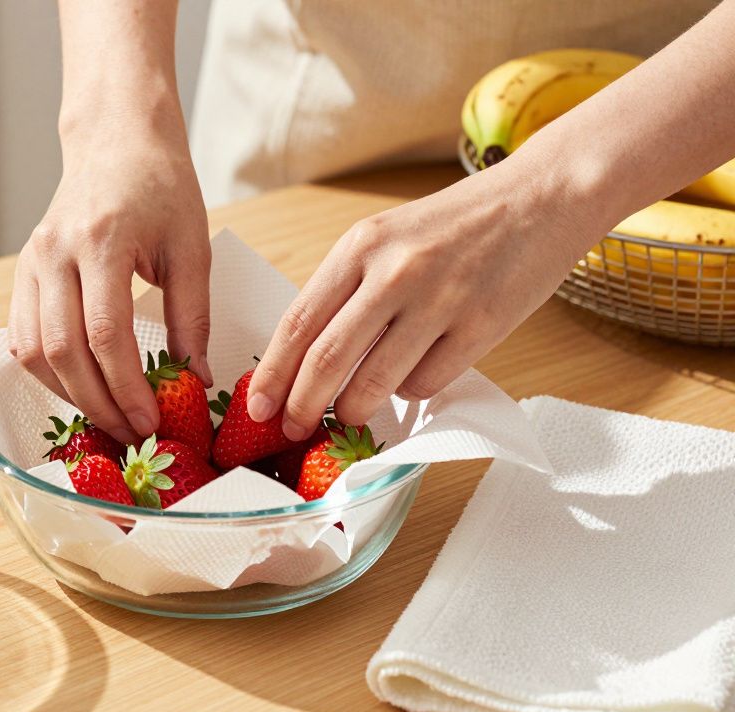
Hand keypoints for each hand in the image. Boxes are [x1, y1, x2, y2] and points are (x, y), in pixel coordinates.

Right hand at [8, 126, 211, 444]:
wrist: (115, 140)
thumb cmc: (161, 186)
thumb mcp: (191, 246)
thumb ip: (191, 314)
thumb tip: (193, 378)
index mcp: (101, 240)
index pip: (104, 333)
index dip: (125, 387)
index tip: (151, 421)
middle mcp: (55, 252)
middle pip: (63, 351)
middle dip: (98, 403)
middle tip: (133, 433)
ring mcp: (32, 262)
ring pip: (34, 351)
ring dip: (69, 394)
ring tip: (109, 416)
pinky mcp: (23, 271)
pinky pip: (21, 337)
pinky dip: (47, 372)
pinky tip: (79, 387)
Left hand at [246, 163, 605, 439]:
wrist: (542, 197)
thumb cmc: (457, 223)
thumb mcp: (387, 237)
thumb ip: (348, 287)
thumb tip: (305, 355)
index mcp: (361, 246)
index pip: (298, 322)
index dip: (272, 372)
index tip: (256, 405)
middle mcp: (395, 271)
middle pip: (327, 359)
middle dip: (301, 405)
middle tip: (290, 428)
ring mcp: (441, 299)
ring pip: (375, 382)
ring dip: (351, 410)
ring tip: (344, 417)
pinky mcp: (483, 325)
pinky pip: (426, 382)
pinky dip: (408, 393)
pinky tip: (409, 381)